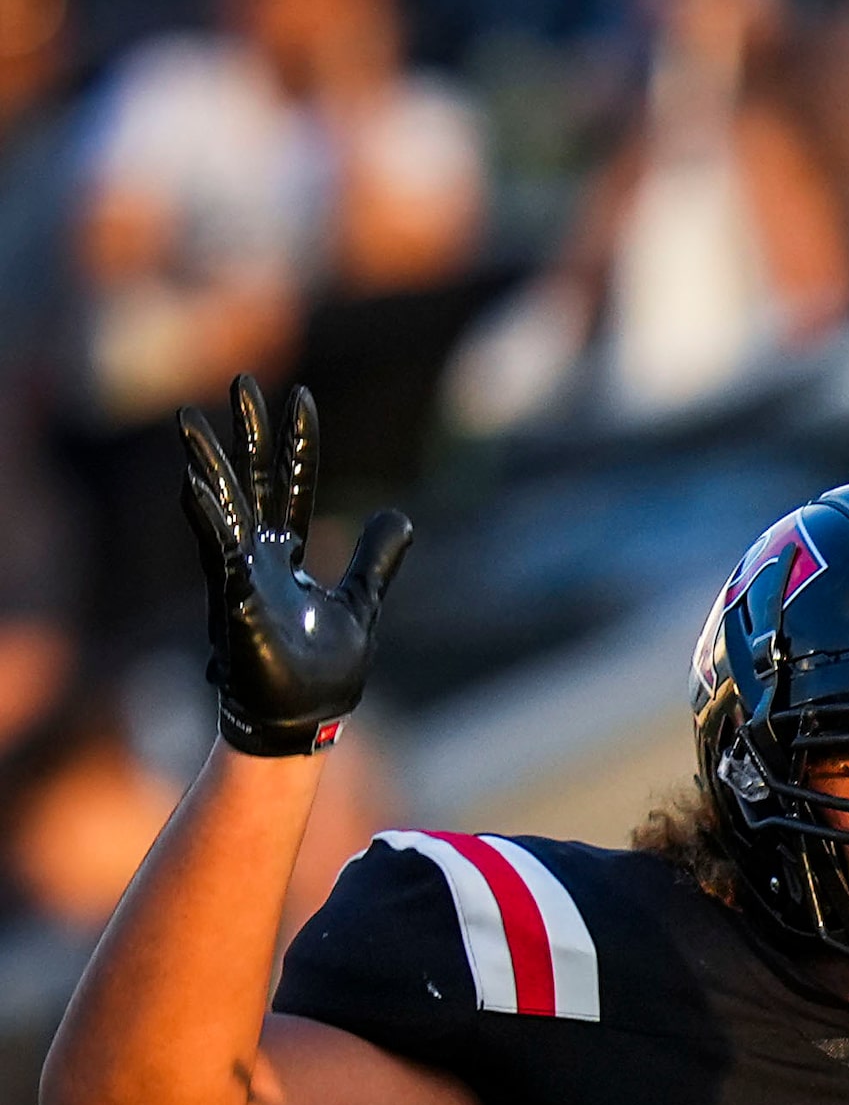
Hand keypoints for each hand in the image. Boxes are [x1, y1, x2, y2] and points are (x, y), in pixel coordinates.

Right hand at [179, 376, 411, 755]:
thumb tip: (402, 515)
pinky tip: (193, 486)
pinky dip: (207, 521)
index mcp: (289, 557)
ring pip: (223, 510)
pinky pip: (218, 555)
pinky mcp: (235, 603)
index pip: (294, 486)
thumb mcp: (361, 604)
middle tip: (241, 381)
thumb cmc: (324, 672)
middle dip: (247, 436)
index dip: (297, 443)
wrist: (304, 722)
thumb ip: (376, 559)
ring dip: (208, 466)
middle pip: (252, 483)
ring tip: (189, 421)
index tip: (302, 396)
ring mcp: (242, 578)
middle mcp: (259, 559)